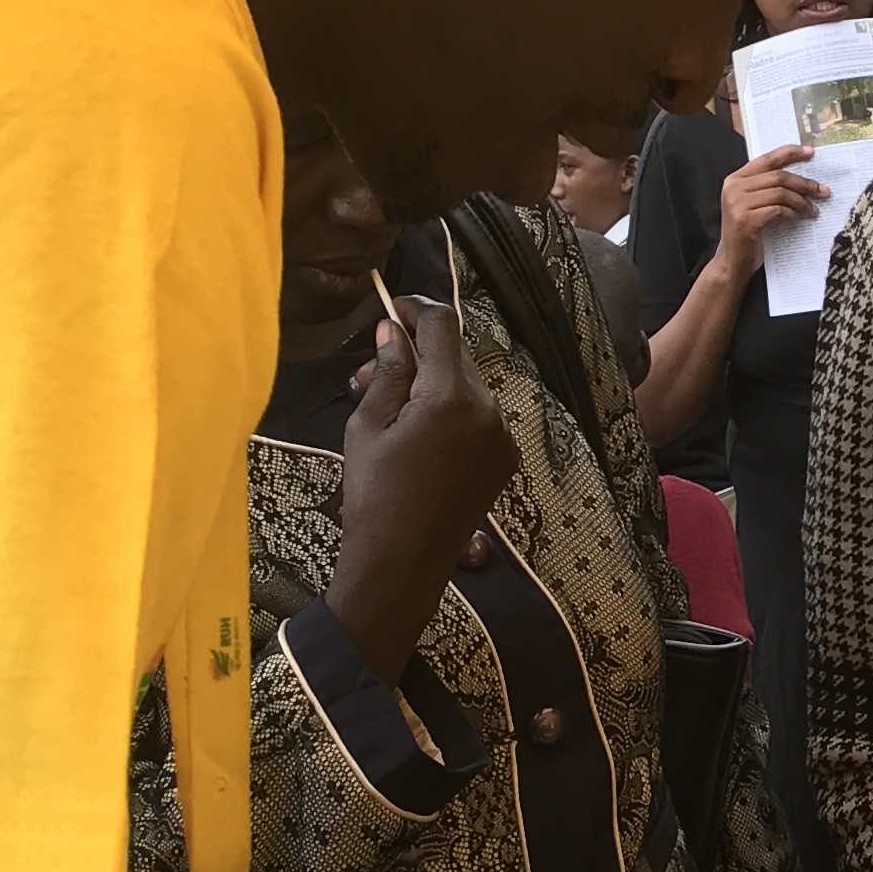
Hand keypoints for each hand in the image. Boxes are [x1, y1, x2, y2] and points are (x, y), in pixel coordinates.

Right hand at [324, 297, 518, 677]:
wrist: (402, 564)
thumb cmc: (374, 494)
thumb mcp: (368, 426)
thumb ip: (388, 371)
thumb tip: (393, 329)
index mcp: (451, 397)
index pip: (443, 325)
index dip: (415, 307)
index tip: (391, 309)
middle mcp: (488, 409)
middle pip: (455, 354)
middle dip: (416, 353)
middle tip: (371, 373)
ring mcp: (502, 435)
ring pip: (466, 385)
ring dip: (431, 383)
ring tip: (390, 409)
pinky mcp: (504, 457)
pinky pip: (478, 415)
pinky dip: (451, 411)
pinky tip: (419, 436)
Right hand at [713, 145, 828, 276]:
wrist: (732, 261)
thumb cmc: (748, 232)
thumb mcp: (754, 204)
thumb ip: (768, 188)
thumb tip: (802, 177)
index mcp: (735, 179)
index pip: (767, 159)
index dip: (790, 153)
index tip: (811, 153)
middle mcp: (733, 188)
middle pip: (778, 176)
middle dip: (804, 183)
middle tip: (823, 191)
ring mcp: (737, 204)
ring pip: (780, 193)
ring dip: (801, 201)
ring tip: (813, 209)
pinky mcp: (745, 221)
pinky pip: (777, 210)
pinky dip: (792, 213)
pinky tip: (800, 217)